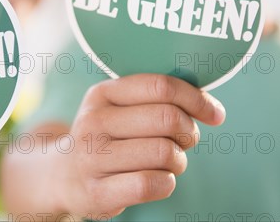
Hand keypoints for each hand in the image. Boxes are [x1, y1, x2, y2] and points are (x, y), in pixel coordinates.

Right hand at [55, 73, 225, 218]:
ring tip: (169, 161)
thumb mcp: (120, 108)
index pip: (160, 86)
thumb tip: (212, 109)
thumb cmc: (110, 137)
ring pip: (164, 152)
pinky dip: (167, 183)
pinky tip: (160, 180)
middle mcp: (93, 122)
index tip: (214, 114)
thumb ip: (157, 99)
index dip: (196, 99)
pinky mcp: (98, 192)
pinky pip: (152, 184)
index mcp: (102, 94)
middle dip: (188, 131)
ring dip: (179, 160)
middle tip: (184, 140)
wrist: (64, 176)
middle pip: (167, 118)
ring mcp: (92, 158)